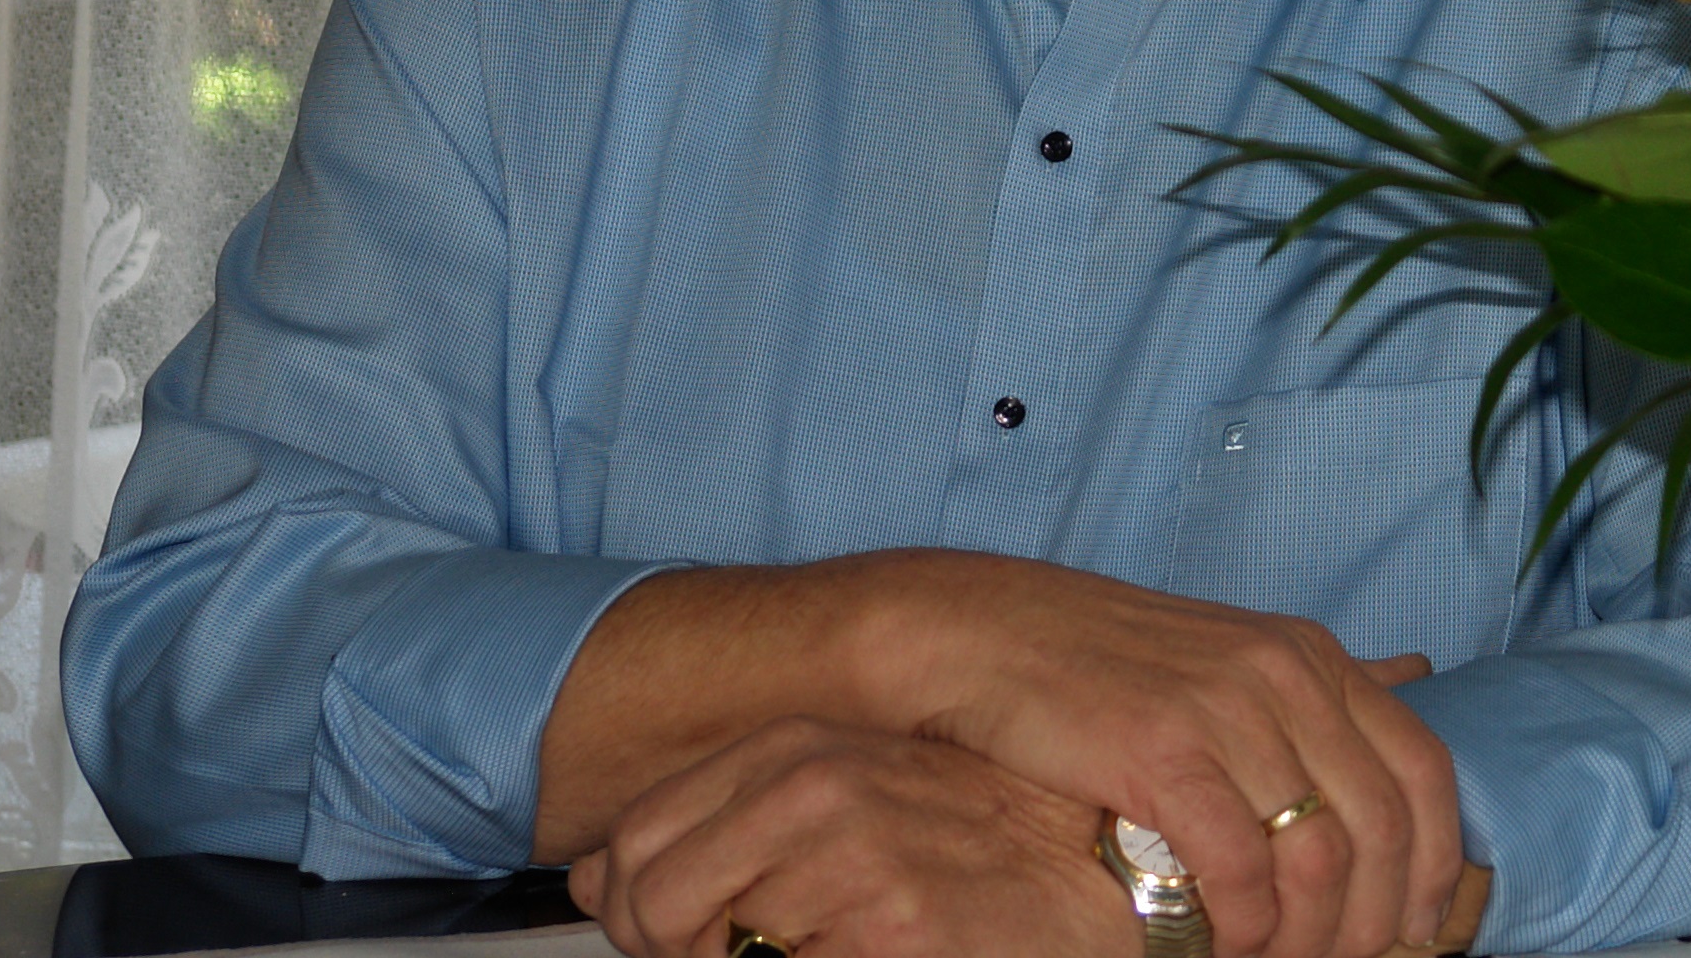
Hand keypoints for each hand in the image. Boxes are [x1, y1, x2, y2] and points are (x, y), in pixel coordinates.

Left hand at [567, 717, 1131, 957]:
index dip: (633, 909)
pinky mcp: (892, 933)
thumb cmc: (975, 842)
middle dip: (668, 951)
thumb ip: (716, 827)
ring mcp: (852, 861)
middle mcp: (814, 790)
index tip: (678, 935)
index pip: (634, 839)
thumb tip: (587, 876)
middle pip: (649, 900)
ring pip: (712, 954)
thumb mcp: (838, 801)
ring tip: (824, 951)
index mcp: (795, 752)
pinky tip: (866, 957)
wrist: (1102, 873)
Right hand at [826, 552, 1461, 957]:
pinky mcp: (1164, 752)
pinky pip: (1238, 868)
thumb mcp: (1236, 651)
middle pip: (1385, 828)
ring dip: (1308, 937)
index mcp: (1314, 656)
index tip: (1420, 927)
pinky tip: (1223, 946)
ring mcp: (1228, 710)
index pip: (1426, 769)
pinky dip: (1245, 927)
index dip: (1436, 863)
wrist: (984, 636)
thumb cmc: (1110, 660)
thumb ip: (1324, 681)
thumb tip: (1417, 675)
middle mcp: (1287, 675)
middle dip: (1375, 921)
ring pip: (1320, 858)